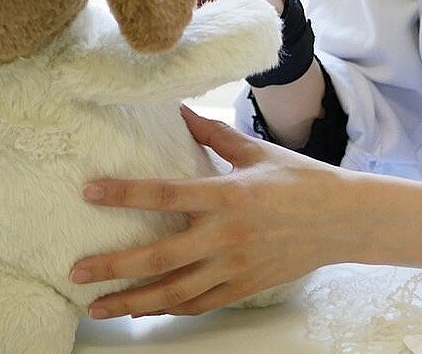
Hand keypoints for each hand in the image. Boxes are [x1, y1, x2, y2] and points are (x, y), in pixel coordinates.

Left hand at [71, 105, 358, 315]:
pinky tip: (146, 311)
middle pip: (159, 257)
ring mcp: (235, 266)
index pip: (166, 195)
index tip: (90, 193)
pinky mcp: (244, 286)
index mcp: (228, 195)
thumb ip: (216, 135)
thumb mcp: (258, 151)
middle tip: (77, 273)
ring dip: (132, 301)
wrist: (344, 220)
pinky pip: (199, 304)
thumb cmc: (301, 180)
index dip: (125, 194)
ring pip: (174, 292)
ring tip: (98, 307)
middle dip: (114, 267)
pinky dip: (170, 309)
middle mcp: (227, 236)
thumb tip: (181, 111)